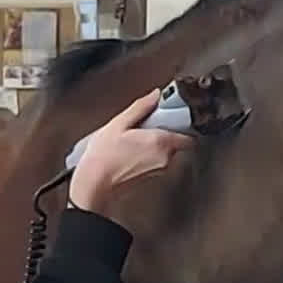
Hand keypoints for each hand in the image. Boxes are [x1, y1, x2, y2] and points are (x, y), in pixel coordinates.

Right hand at [70, 90, 194, 212]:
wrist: (94, 186)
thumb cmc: (103, 158)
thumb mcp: (118, 124)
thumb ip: (141, 108)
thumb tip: (155, 96)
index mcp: (161, 142)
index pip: (188, 133)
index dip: (180, 123)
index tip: (168, 115)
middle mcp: (165, 158)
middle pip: (177, 141)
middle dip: (165, 132)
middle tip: (147, 125)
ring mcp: (159, 170)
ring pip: (167, 151)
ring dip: (156, 144)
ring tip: (135, 139)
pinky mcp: (151, 178)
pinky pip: (157, 160)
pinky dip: (149, 154)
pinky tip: (132, 150)